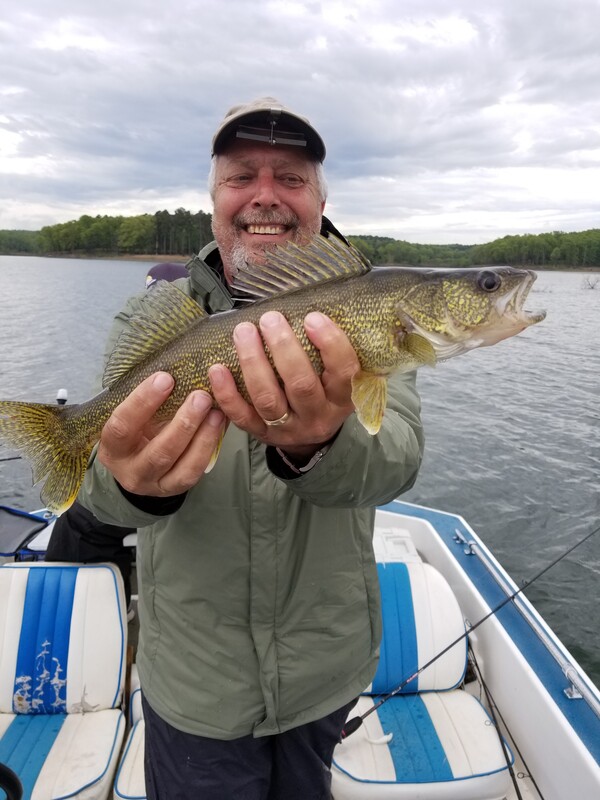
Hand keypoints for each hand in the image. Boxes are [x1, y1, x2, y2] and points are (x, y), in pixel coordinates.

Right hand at [97, 372, 226, 496]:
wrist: (137, 466)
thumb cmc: (136, 431)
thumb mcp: (133, 417)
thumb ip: (148, 401)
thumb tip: (179, 370)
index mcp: (112, 447)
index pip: (122, 425)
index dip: (142, 402)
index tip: (165, 378)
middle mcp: (130, 470)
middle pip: (158, 451)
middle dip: (182, 423)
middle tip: (201, 396)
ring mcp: (153, 484)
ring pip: (180, 465)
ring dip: (202, 436)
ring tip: (217, 412)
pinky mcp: (174, 488)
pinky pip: (194, 471)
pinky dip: (208, 448)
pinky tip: (219, 427)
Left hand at [208, 311, 358, 458]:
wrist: (309, 437)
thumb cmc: (322, 391)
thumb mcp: (335, 376)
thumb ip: (327, 349)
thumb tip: (309, 304)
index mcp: (342, 399)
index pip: (343, 371)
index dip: (330, 344)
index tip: (312, 317)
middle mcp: (317, 416)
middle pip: (301, 385)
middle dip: (283, 349)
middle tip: (270, 319)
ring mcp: (288, 429)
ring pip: (268, 399)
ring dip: (253, 363)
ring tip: (243, 332)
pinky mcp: (261, 434)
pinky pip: (242, 416)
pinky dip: (227, 393)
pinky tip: (217, 369)